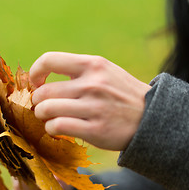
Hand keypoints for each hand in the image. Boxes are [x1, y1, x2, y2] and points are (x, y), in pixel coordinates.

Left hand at [30, 52, 150, 150]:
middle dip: (37, 101)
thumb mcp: (105, 72)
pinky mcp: (95, 129)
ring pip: (47, 109)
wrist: (152, 118)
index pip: (49, 60)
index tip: (37, 83)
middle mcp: (92, 83)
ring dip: (42, 116)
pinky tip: (56, 128)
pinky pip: (58, 126)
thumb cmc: (122, 94)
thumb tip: (43, 79)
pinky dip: (51, 128)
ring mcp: (94, 107)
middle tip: (43, 107)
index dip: (35, 72)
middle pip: (44, 91)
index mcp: (93, 65)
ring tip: (49, 118)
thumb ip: (78, 72)